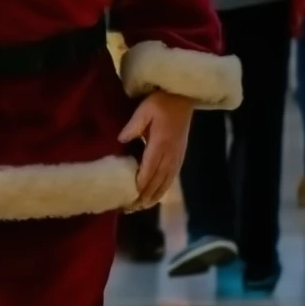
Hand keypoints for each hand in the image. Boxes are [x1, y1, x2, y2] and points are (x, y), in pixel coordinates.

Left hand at [119, 92, 194, 208]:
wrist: (183, 98)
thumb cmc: (160, 102)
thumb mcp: (144, 110)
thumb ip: (133, 126)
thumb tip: (122, 139)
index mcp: (160, 143)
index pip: (149, 169)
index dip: (141, 184)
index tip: (131, 195)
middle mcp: (170, 153)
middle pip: (158, 180)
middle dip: (146, 195)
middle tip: (132, 207)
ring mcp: (177, 155)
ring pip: (167, 181)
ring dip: (155, 195)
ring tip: (143, 207)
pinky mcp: (181, 155)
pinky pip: (173, 176)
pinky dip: (165, 188)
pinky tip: (158, 194)